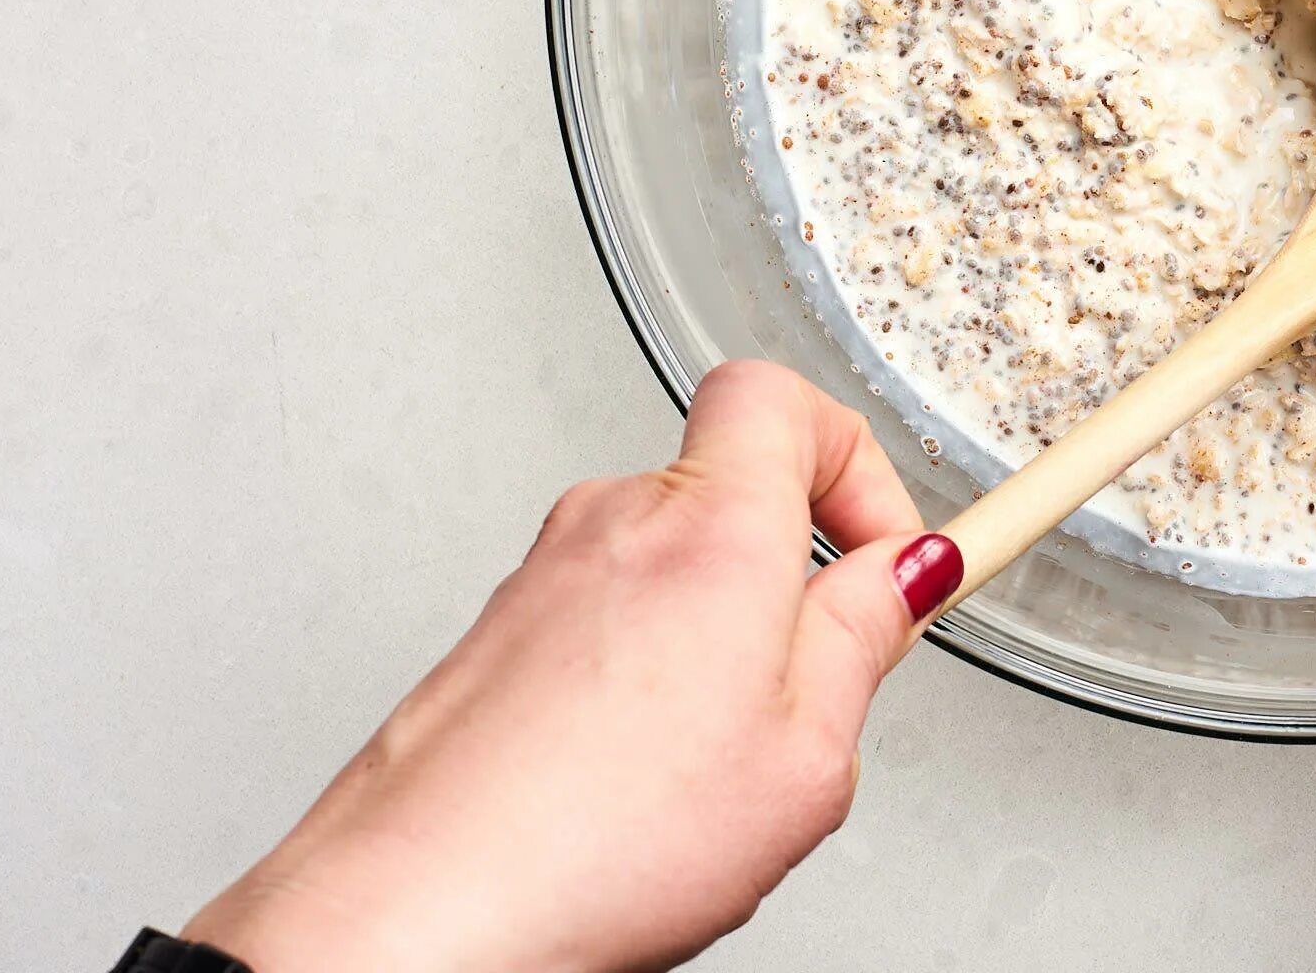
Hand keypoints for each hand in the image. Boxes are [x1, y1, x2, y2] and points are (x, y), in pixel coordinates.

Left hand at [186, 360, 959, 972]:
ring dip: (712, 631)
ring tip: (714, 755)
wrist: (413, 916)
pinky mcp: (496, 634)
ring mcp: (543, 575)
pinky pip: (604, 617)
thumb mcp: (803, 759)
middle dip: (791, 572)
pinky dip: (642, 671)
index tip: (888, 556)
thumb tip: (902, 575)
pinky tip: (640, 777)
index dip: (858, 464)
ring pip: (668, 561)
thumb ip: (863, 641)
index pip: (787, 398)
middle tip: (813, 679)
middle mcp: (617, 522)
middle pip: (734, 486)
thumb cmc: (589, 846)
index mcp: (712, 528)